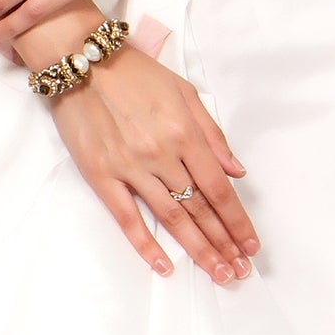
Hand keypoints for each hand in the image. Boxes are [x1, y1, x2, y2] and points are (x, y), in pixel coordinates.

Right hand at [48, 35, 260, 286]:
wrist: (82, 62)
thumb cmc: (137, 74)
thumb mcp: (185, 92)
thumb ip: (212, 134)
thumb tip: (236, 171)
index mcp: (185, 133)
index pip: (218, 188)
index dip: (237, 220)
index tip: (251, 245)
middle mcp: (161, 155)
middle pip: (199, 209)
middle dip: (224, 243)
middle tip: (240, 271)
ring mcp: (130, 168)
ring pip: (171, 218)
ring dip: (197, 250)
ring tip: (217, 273)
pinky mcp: (102, 176)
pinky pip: (128, 218)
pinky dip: (146, 245)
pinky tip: (165, 266)